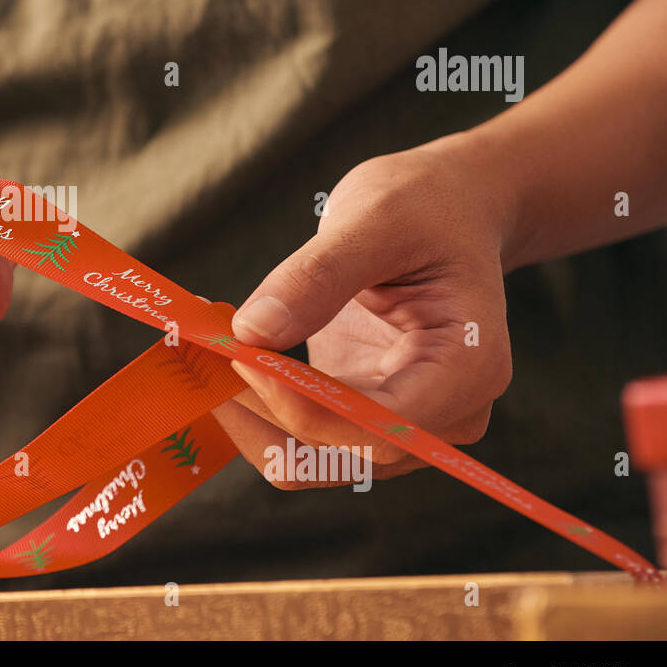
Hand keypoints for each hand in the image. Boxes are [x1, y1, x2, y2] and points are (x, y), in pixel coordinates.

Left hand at [214, 141, 513, 486]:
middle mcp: (443, 418)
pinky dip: (252, 407)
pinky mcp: (358, 417)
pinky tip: (220, 356)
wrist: (447, 210)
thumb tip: (252, 331)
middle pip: (337, 453)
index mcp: (467, 370)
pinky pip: (295, 437)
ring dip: (246, 415)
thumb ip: (318, 276)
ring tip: (201, 351)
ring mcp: (400, 426)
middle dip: (261, 408)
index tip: (239, 353)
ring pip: (306, 460)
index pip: (382, 425)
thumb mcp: (376, 218)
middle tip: (199, 349)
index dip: (303, 405)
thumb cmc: (425, 206)